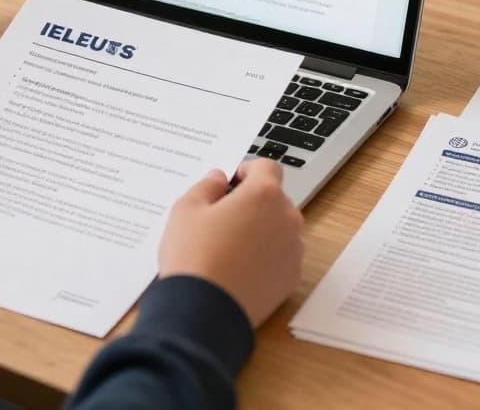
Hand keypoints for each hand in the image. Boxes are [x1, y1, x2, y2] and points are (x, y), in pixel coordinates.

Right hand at [157, 159, 304, 327]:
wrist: (204, 312)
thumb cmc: (194, 256)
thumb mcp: (186, 210)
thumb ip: (207, 185)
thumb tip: (219, 178)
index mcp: (264, 195)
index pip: (266, 167)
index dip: (246, 171)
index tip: (229, 185)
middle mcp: (287, 218)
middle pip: (274, 199)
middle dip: (252, 203)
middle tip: (222, 219)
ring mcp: (293, 250)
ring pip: (279, 228)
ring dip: (261, 230)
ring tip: (229, 248)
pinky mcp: (292, 278)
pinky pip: (281, 257)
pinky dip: (266, 257)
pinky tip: (240, 269)